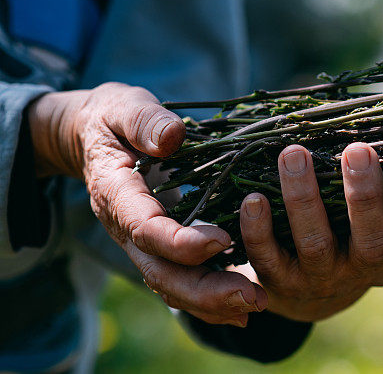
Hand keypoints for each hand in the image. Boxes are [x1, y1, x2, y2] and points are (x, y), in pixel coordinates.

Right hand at [28, 83, 266, 326]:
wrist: (94, 137)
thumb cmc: (115, 118)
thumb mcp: (125, 107)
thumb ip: (145, 121)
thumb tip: (173, 136)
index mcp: (116, 193)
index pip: (145, 229)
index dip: (182, 242)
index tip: (223, 241)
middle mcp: (125, 227)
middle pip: (160, 272)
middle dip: (206, 289)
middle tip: (252, 296)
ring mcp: (141, 243)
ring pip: (171, 285)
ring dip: (213, 301)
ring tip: (257, 303)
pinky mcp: (159, 246)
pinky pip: (180, 280)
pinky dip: (208, 298)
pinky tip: (243, 307)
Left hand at [238, 142, 382, 321]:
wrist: (310, 290)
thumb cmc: (352, 229)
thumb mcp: (379, 212)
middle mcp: (368, 267)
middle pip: (374, 241)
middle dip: (365, 196)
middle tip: (357, 150)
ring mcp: (325, 278)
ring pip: (316, 244)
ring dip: (304, 199)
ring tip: (293, 154)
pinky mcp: (283, 284)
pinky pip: (268, 259)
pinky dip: (259, 229)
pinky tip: (253, 199)